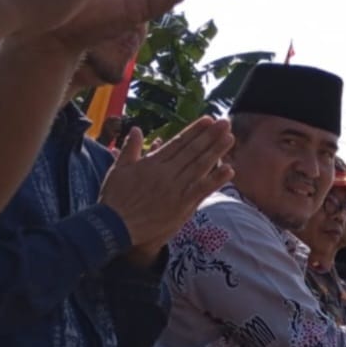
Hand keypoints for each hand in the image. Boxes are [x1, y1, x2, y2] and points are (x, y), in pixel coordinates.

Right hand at [100, 117, 233, 250]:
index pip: (178, 143)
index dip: (194, 131)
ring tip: (230, 138)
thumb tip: (136, 129)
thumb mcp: (118, 169)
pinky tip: (229, 169)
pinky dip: (216, 179)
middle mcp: (166, 172)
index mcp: (152, 163)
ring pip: (199, 166)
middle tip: (225, 122)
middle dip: (210, 136)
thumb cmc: (115, 199)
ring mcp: (175, 188)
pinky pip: (201, 189)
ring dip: (216, 151)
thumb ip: (129, 148)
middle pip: (192, 151)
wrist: (114, 226)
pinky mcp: (181, 205)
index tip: (208, 120)